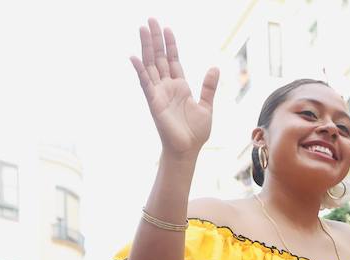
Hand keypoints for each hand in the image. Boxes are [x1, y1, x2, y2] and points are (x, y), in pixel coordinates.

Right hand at [131, 19, 218, 158]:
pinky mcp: (154, 102)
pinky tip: (134, 56)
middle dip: (155, 39)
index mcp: (180, 86)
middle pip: (159, 57)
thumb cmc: (196, 132)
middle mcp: (167, 86)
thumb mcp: (206, 106)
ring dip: (146, 47)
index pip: (173, 60)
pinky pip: (145, 83)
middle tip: (150, 20)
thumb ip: (208, 87)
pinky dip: (140, 70)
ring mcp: (159, 93)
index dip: (170, 44)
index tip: (167, 28)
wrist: (188, 150)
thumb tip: (215, 67)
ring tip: (142, 28)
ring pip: (151, 65)